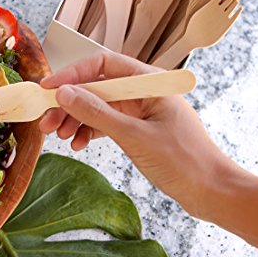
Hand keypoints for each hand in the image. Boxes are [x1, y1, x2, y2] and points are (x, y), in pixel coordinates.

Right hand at [39, 50, 229, 216]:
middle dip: (69, 103)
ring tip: (58, 135)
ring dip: (75, 119)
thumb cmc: (186, 161)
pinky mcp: (136, 129)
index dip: (72, 74)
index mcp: (149, 82)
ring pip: (97, 107)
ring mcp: (139, 111)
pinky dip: (89, 132)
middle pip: (96, 87)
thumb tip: (65, 94)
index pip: (103, 65)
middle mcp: (142, 92)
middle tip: (47, 120)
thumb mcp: (134, 136)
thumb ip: (97, 113)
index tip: (49, 88)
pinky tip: (78, 143)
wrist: (210, 191)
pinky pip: (105, 123)